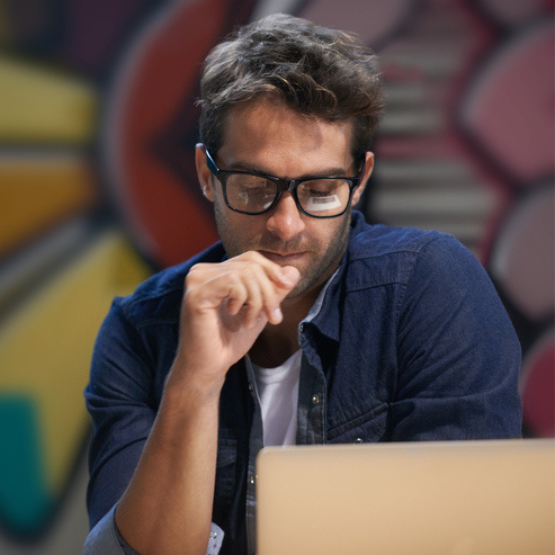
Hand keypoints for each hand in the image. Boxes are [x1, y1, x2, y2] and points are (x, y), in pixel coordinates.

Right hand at [168, 251, 299, 395]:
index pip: (251, 259)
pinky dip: (244, 300)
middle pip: (251, 265)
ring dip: (258, 300)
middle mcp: (202, 271)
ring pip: (245, 273)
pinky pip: (233, 282)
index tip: (285, 291)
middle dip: (269, 292)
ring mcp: (196, 280)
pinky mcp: (196, 293)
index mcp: (214, 272)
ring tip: (251, 322)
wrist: (209, 368)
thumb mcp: (259, 311)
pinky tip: (236, 316)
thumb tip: (294, 271)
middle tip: (273, 317)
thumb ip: (274, 291)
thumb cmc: (228, 342)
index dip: (272, 272)